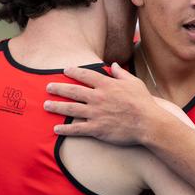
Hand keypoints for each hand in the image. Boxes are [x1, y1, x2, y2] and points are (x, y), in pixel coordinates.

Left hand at [43, 63, 159, 145]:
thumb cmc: (143, 102)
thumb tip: (114, 65)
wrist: (148, 123)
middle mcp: (98, 98)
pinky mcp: (97, 128)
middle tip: (48, 87)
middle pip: (73, 91)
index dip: (74, 72)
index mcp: (107, 85)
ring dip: (56, 106)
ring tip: (46, 104)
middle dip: (58, 88)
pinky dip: (65, 129)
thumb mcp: (134, 83)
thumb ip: (121, 74)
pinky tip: (56, 128)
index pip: (85, 75)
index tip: (65, 70)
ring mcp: (96, 114)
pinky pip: (77, 129)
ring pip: (71, 109)